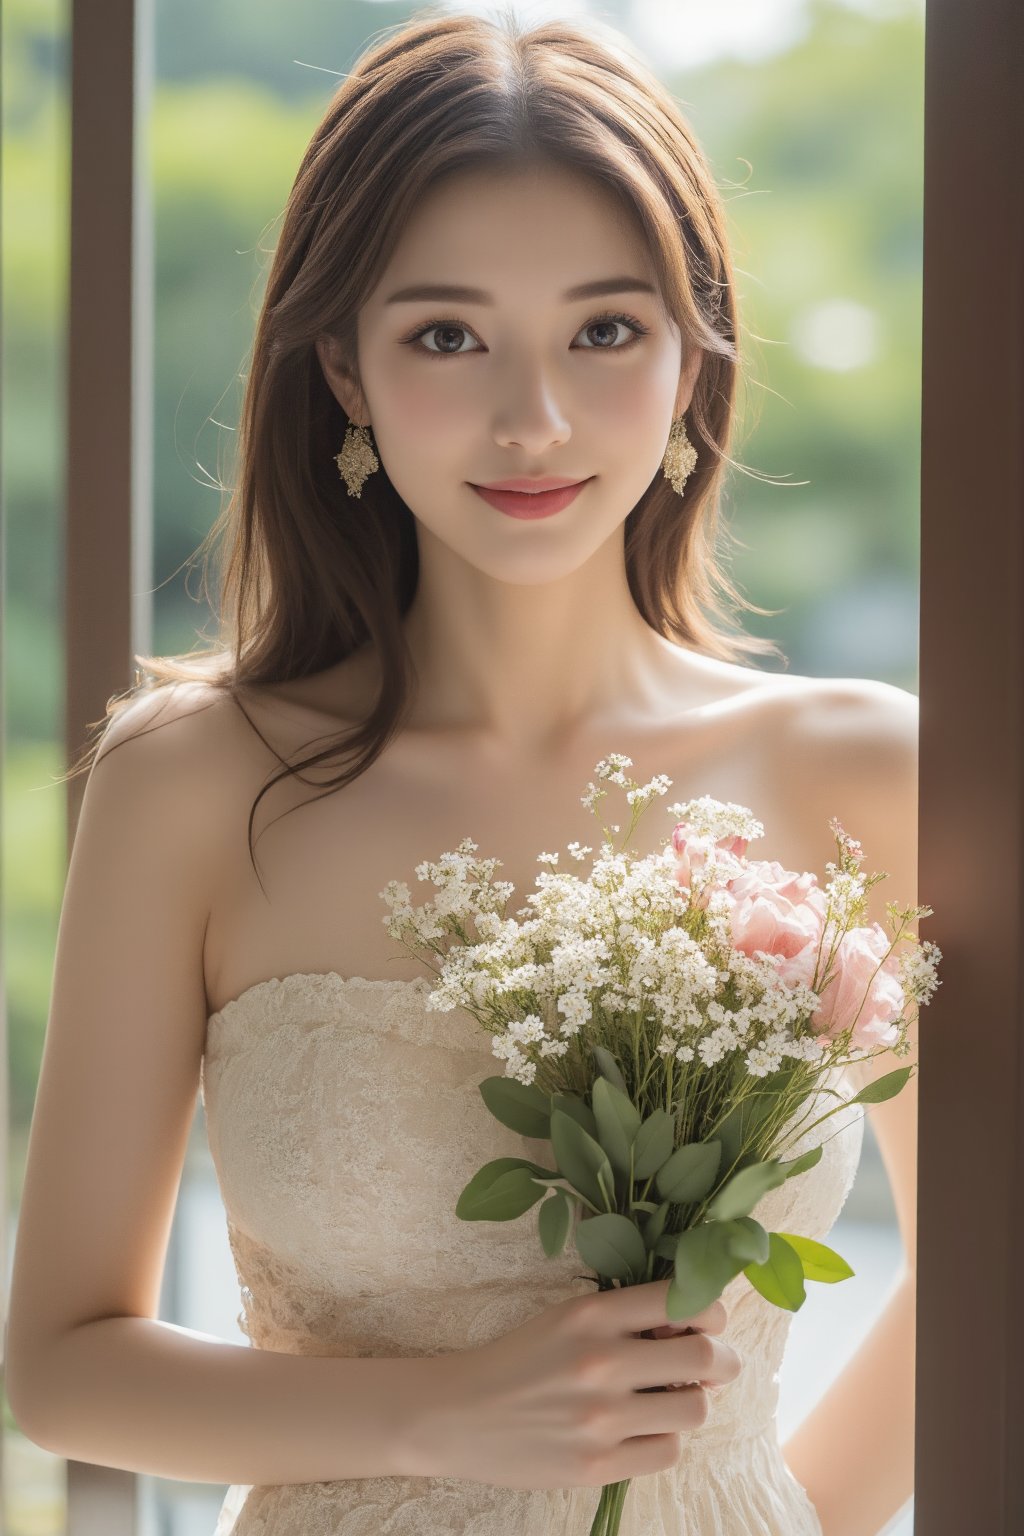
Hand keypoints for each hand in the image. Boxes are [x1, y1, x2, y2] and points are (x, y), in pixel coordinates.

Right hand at [414, 1277, 742, 1489]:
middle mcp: (601, 1361)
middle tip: (713, 1365)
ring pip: (695, 1409)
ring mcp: (600, 1418)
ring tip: (671, 1398)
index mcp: (593, 1313)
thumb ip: (628, 1317)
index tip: (706, 1323)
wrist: (458, 1414)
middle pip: (706, 1357)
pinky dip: (665, 1439)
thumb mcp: (568, 1316)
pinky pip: (668, 1452)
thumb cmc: (520, 1358)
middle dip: (722, 1359)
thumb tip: (698, 1330)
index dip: (712, 1312)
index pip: (685, 1302)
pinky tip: (643, 1429)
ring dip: (692, 1402)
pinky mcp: (596, 1465)